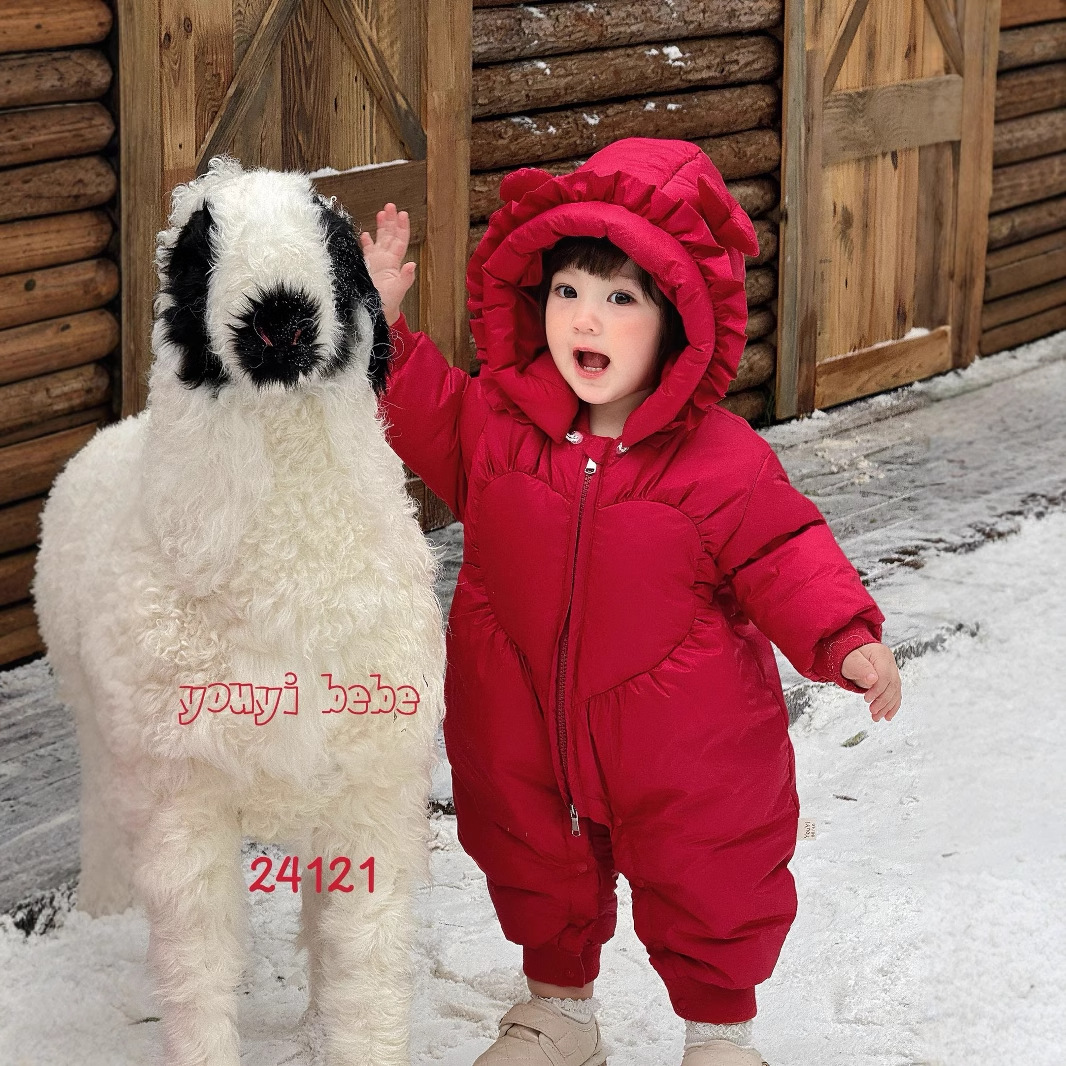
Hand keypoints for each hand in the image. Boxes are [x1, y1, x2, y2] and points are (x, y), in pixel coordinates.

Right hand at [358, 202, 415, 326]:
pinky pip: (365, 250)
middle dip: (390, 221)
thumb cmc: (387, 304)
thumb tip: (412, 264)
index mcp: (394, 263)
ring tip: (381, 212)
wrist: (374, 313)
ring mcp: (375, 262)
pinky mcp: (364, 266)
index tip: (402, 214)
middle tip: (390, 206)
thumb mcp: (397, 291)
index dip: (401, 227)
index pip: (399, 241)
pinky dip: (365, 242)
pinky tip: (364, 233)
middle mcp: (385, 260)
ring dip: (380, 226)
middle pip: (389, 236)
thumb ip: (405, 278)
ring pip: (379, 239)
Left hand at [842, 643, 900, 721]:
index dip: (878, 689)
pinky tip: (887, 715)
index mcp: (881, 655)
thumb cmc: (848, 655)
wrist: (850, 654)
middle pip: (892, 684)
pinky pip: (895, 693)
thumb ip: (861, 668)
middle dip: (883, 701)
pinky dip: (891, 705)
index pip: (885, 675)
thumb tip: (873, 679)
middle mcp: (890, 662)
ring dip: (887, 706)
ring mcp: (892, 670)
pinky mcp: (891, 679)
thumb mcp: (850, 660)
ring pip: (895, 691)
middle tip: (872, 711)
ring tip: (877, 717)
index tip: (867, 699)